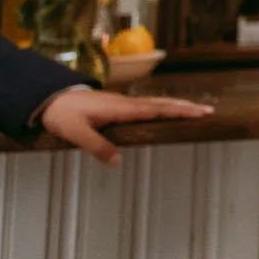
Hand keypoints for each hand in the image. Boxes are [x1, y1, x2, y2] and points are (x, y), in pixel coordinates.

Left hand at [37, 87, 212, 165]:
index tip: (198, 113)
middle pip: (162, 103)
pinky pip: (148, 105)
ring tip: (195, 110)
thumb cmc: (62, 115)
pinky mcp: (119, 105)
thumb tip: (118, 162)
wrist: (50, 97)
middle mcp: (126, 103)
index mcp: (120, 109)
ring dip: (177, 106)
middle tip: (208, 111)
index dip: (177, 111)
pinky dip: (164, 107)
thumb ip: (96, 147)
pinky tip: (167, 111)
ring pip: (156, 102)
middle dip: (185, 107)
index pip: (155, 110)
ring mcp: (123, 103)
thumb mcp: (76, 133)